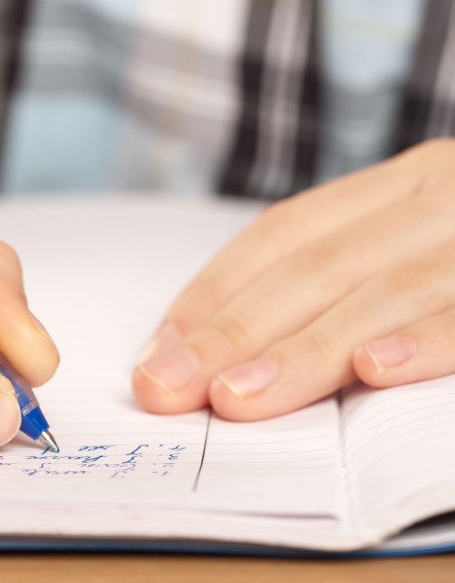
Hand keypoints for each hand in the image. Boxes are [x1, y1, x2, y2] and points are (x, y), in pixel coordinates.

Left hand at [133, 139, 454, 419]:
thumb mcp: (426, 236)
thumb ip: (350, 275)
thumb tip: (237, 355)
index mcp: (405, 185)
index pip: (283, 236)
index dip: (212, 294)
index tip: (156, 355)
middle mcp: (441, 199)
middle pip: (316, 267)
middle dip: (231, 333)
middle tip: (166, 389)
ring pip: (384, 290)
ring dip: (303, 350)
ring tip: (235, 397)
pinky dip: (423, 340)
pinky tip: (371, 369)